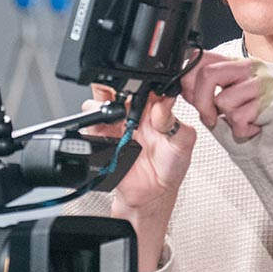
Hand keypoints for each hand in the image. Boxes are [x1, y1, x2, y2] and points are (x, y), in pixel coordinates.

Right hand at [85, 84, 195, 212]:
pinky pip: (89, 120)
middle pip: (118, 84)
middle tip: (123, 95)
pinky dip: (93, 121)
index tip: (143, 81)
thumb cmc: (170, 167)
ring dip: (103, 101)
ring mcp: (115, 121)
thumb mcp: (183, 145)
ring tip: (116, 117)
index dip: (142, 77)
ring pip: (99, 97)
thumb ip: (176, 124)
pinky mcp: (100, 134)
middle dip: (115, 83)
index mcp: (155, 107)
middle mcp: (133, 111)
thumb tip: (163, 105)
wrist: (151, 194)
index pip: (146, 82)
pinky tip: (105, 130)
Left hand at [180, 51, 272, 140]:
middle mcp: (249, 66)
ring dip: (227, 119)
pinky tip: (251, 126)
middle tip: (210, 116)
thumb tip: (180, 85)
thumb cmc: (246, 118)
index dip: (188, 80)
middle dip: (201, 102)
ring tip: (240, 119)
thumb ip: (201, 90)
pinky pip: (240, 117)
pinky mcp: (272, 100)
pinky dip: (240, 129)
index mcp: (232, 63)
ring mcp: (263, 81)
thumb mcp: (217, 101)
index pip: (200, 57)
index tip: (190, 97)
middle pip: (208, 74)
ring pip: (223, 99)